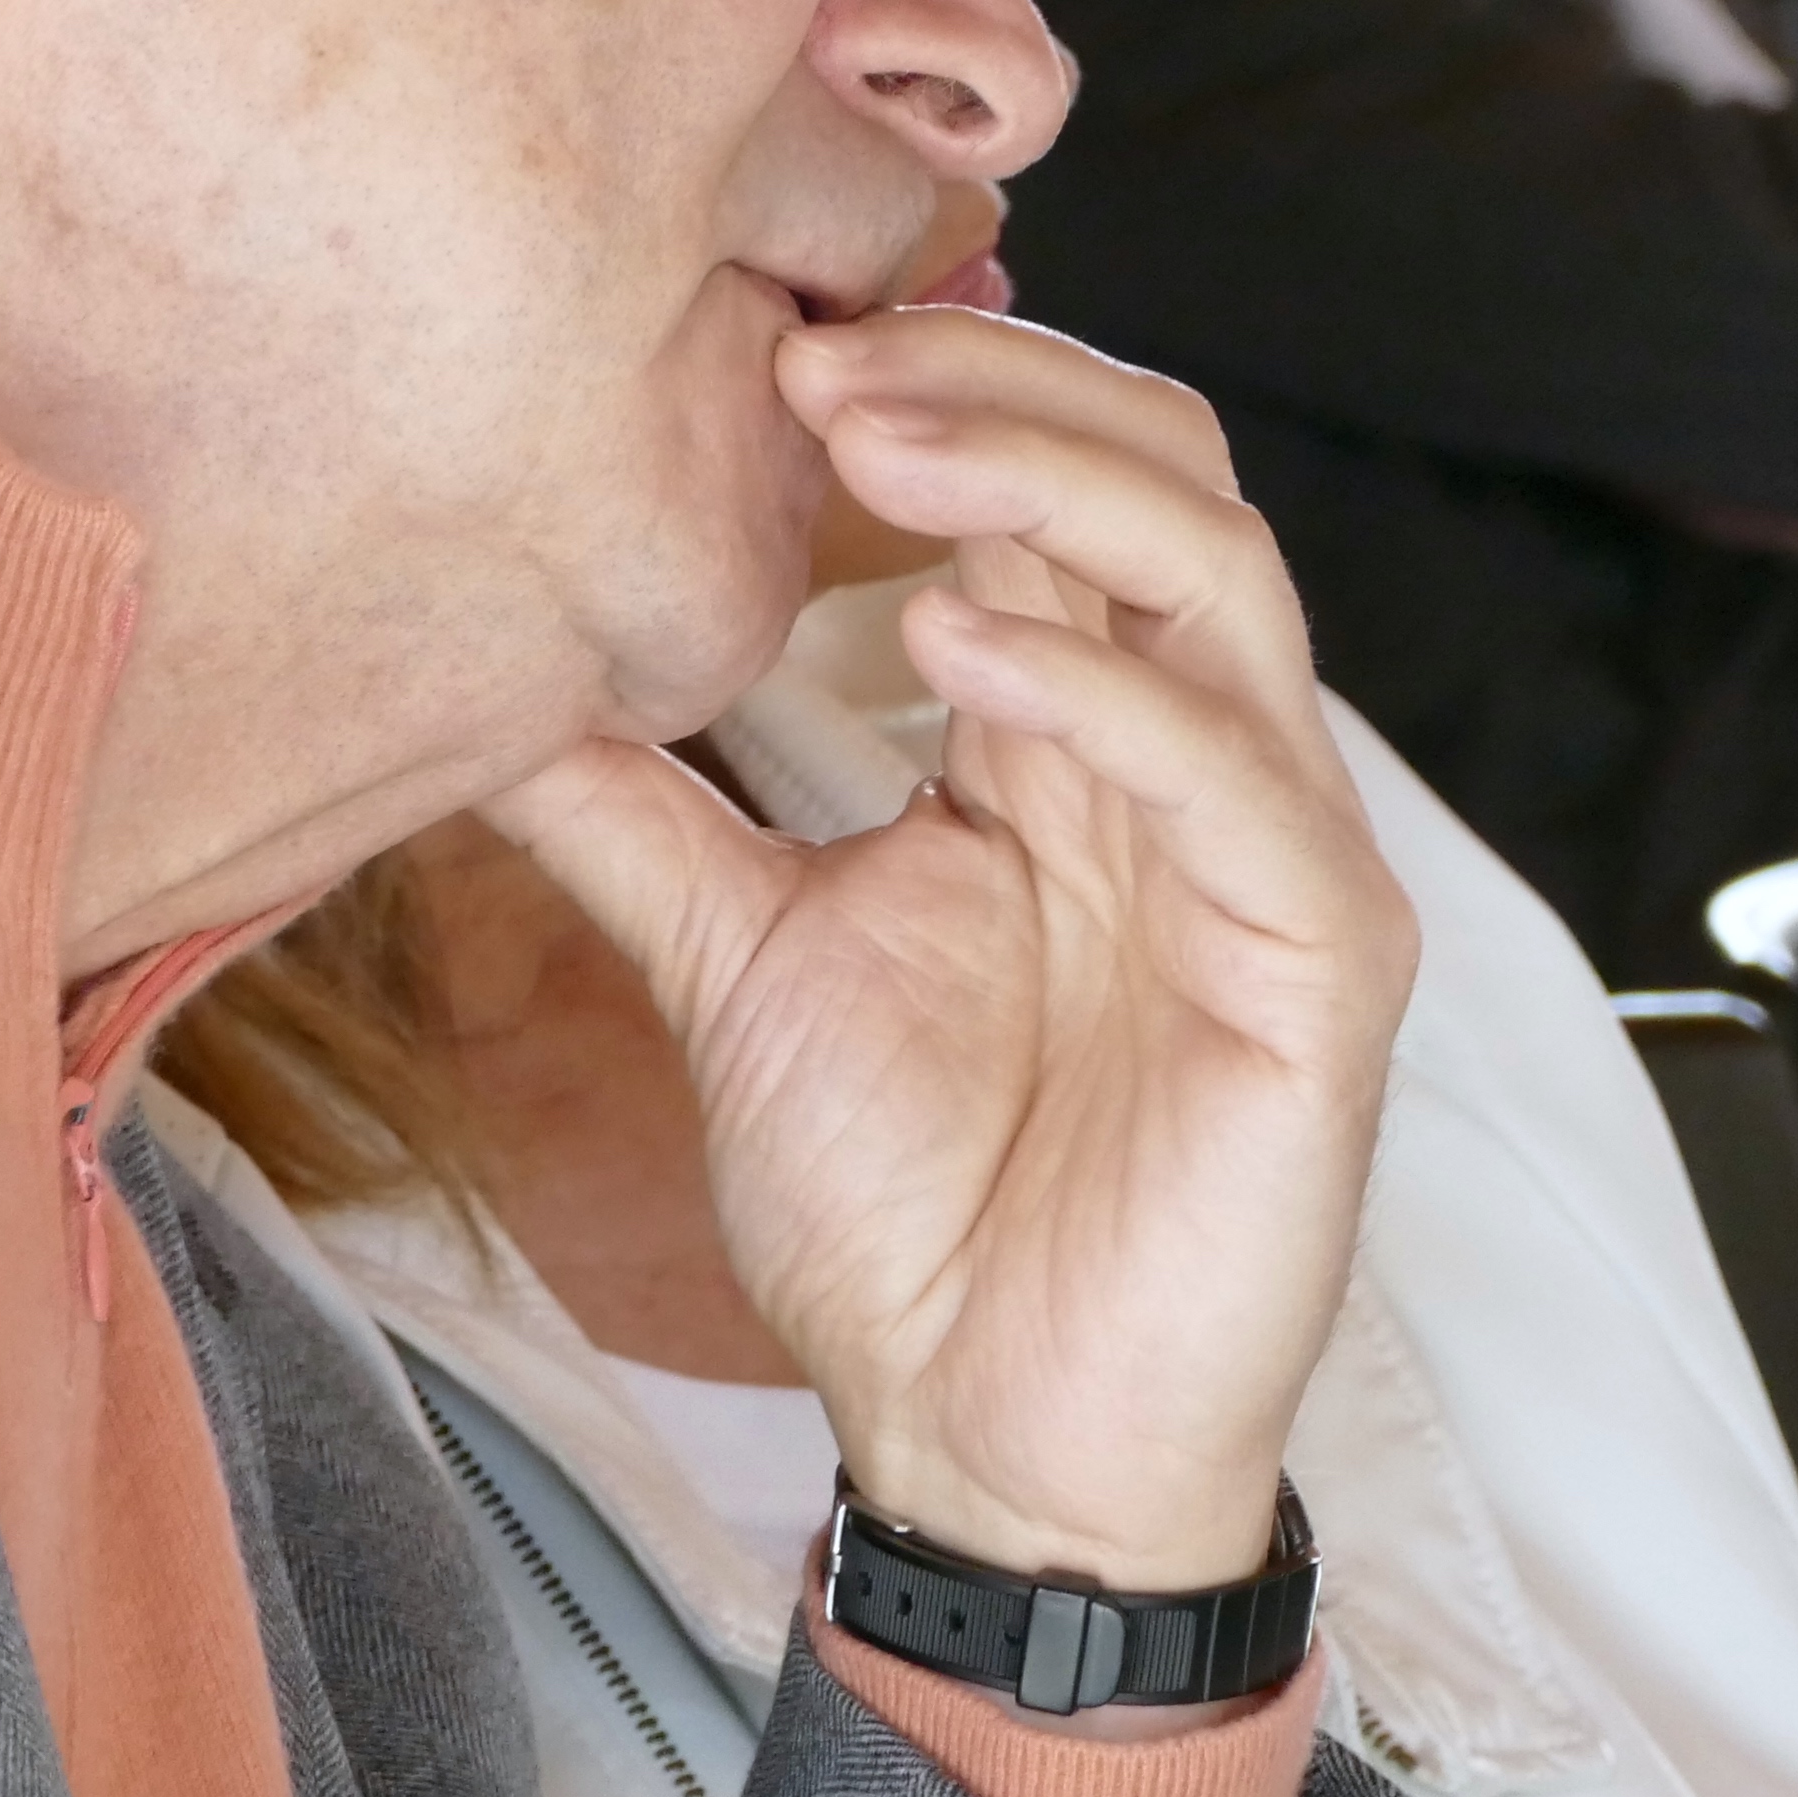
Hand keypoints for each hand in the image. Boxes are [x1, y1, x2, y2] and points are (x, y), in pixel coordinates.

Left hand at [489, 310, 1412, 1596]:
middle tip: (817, 365)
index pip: (1056, 481)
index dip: (935, 389)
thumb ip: (632, 811)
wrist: (988, 1451)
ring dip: (1048, 483)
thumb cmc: (903, 1210)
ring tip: (874, 451)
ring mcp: (1270, 855)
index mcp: (1073, 736)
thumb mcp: (730, 960)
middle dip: (996, 390)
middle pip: (1160, 474)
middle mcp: (1190, 761)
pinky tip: (953, 650)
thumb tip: (475, 683)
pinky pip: (1239, 781)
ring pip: (1221, 574)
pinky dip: (1101, 691)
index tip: (757, 345)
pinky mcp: (1322, 968)